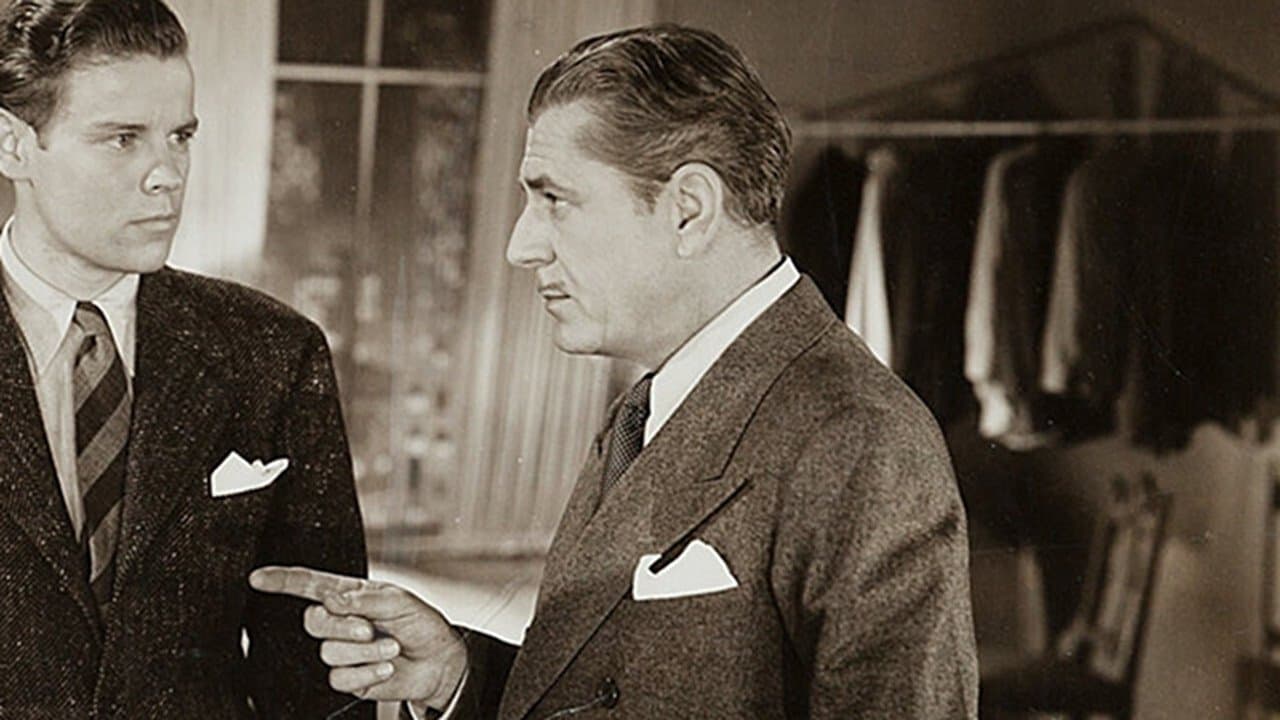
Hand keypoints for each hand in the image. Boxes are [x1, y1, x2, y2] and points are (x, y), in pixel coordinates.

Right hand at [249, 566, 467, 709]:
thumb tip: (330, 598)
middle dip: (344, 626)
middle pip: (313, 621)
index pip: (309, 585)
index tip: (258, 578)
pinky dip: (368, 671)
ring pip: (330, 652)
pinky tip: (386, 666)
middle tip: (372, 628)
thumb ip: (363, 598)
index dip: (282, 581)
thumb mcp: (399, 601)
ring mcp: (343, 650)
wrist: (438, 662)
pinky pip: (340, 677)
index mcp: (350, 596)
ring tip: (391, 647)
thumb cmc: (420, 624)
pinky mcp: (348, 676)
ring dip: (366, 651)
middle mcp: (340, 621)